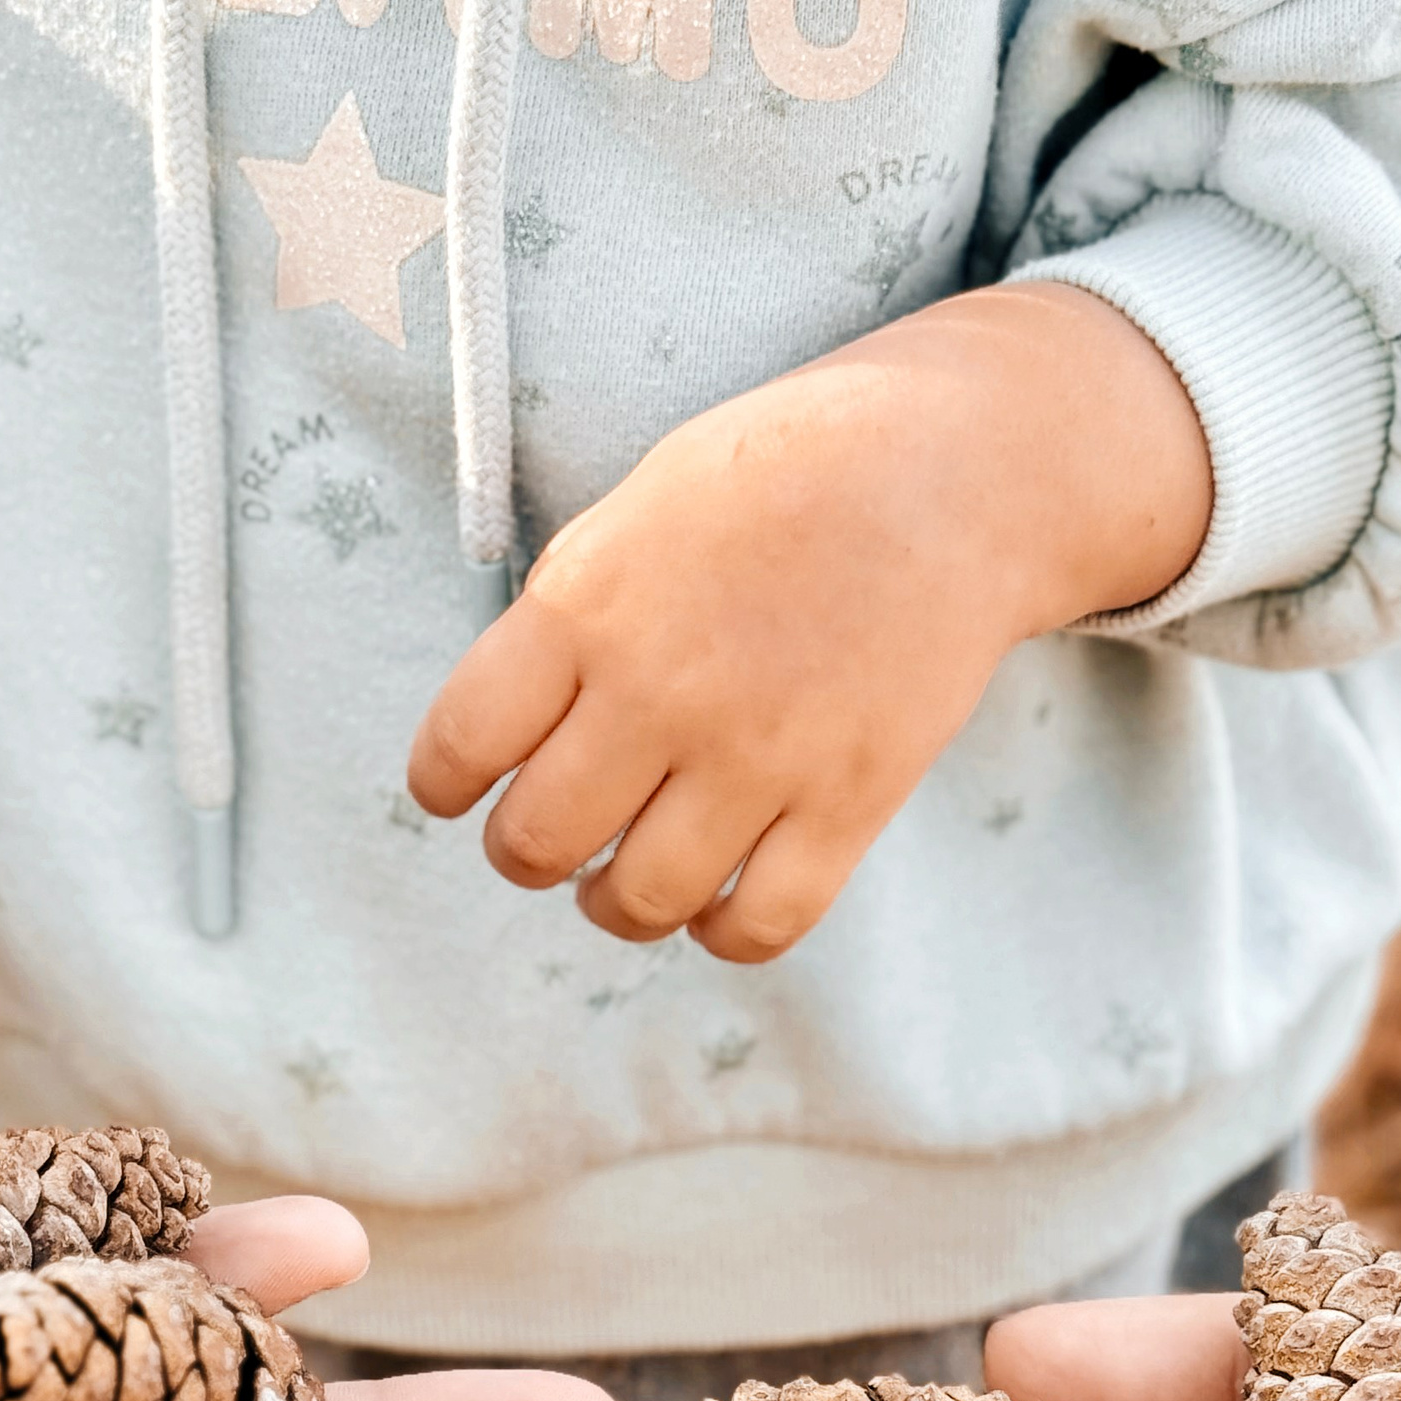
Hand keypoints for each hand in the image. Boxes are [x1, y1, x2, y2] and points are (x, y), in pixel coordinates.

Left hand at [407, 285, 1210, 963]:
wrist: (953, 468)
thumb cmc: (785, 476)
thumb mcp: (641, 506)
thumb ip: (569, 619)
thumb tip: (509, 732)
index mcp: (588, 604)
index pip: (461, 746)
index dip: (447, 785)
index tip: (462, 791)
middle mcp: (663, 689)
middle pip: (537, 843)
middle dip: (527, 853)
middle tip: (551, 836)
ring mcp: (761, 754)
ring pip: (639, 901)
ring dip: (615, 905)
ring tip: (624, 881)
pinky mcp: (851, 801)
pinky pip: (758, 925)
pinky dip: (722, 931)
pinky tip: (717, 900)